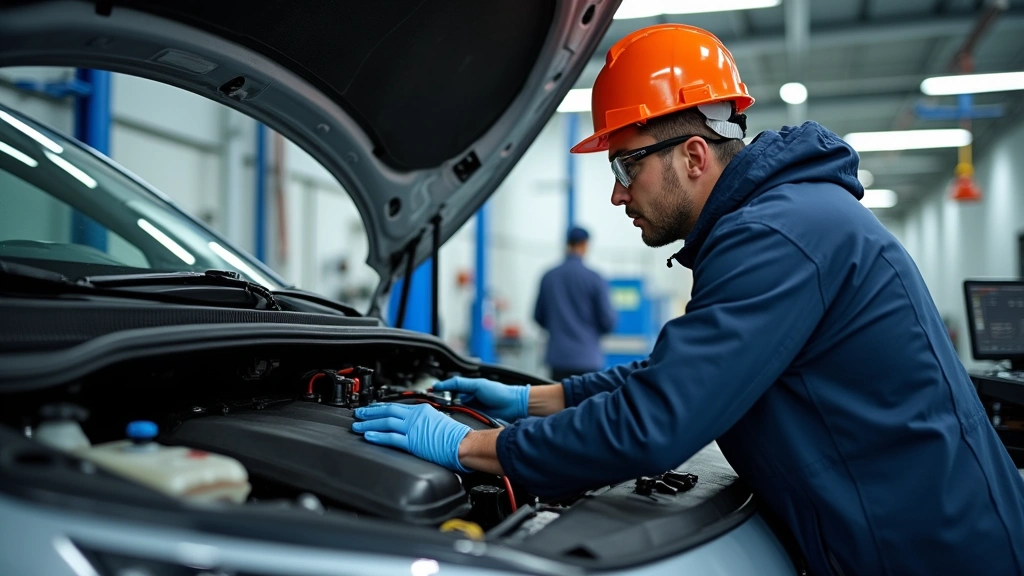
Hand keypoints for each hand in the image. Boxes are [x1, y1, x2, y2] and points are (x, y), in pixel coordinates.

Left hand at [352, 403, 470, 471]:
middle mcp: (416, 417)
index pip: (396, 407)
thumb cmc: (456, 436)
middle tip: (357, 414)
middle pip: (387, 412)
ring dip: (369, 424)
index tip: (371, 409)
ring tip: (357, 426)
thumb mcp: (438, 420)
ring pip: (386, 423)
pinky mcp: (413, 442)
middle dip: (370, 413)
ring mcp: (413, 429)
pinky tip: (369, 436)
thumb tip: (417, 425)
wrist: (463, 444)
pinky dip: (378, 436)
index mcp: (422, 410)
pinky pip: (392, 438)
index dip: (380, 408)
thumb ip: (425, 421)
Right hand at [432, 377, 529, 421]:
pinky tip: (453, 424)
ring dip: (448, 416)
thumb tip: (441, 384)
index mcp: (466, 390)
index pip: (447, 392)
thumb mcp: (477, 385)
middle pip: (448, 405)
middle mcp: (466, 402)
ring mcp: (470, 412)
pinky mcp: (475, 422)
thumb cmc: (498, 392)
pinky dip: (458, 424)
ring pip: (454, 415)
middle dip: (440, 407)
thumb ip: (460, 384)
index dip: (437, 394)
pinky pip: (463, 423)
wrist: (514, 405)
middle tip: (432, 408)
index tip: (427, 395)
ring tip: (440, 417)